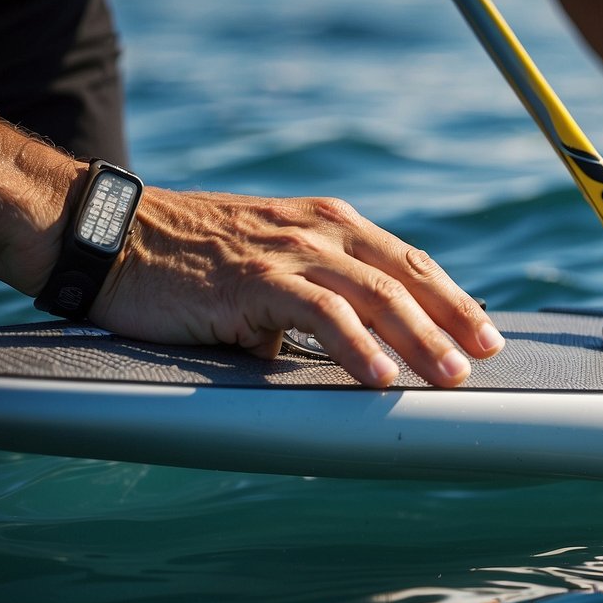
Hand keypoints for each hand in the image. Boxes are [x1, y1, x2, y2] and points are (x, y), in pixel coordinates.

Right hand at [89, 187, 503, 386]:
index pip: (410, 262)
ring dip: (420, 338)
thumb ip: (320, 302)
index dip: (454, 300)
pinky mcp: (255, 278)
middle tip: (487, 358)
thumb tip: (359, 355)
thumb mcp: (273, 271)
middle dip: (454, 320)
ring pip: (376, 294)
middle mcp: (322, 231)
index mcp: (333, 225)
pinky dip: (357, 345)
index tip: (487, 336)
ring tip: (451, 377)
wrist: (115, 239)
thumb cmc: (194, 264)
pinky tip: (381, 376)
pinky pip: (320, 312)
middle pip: (407, 276)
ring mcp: (291, 250)